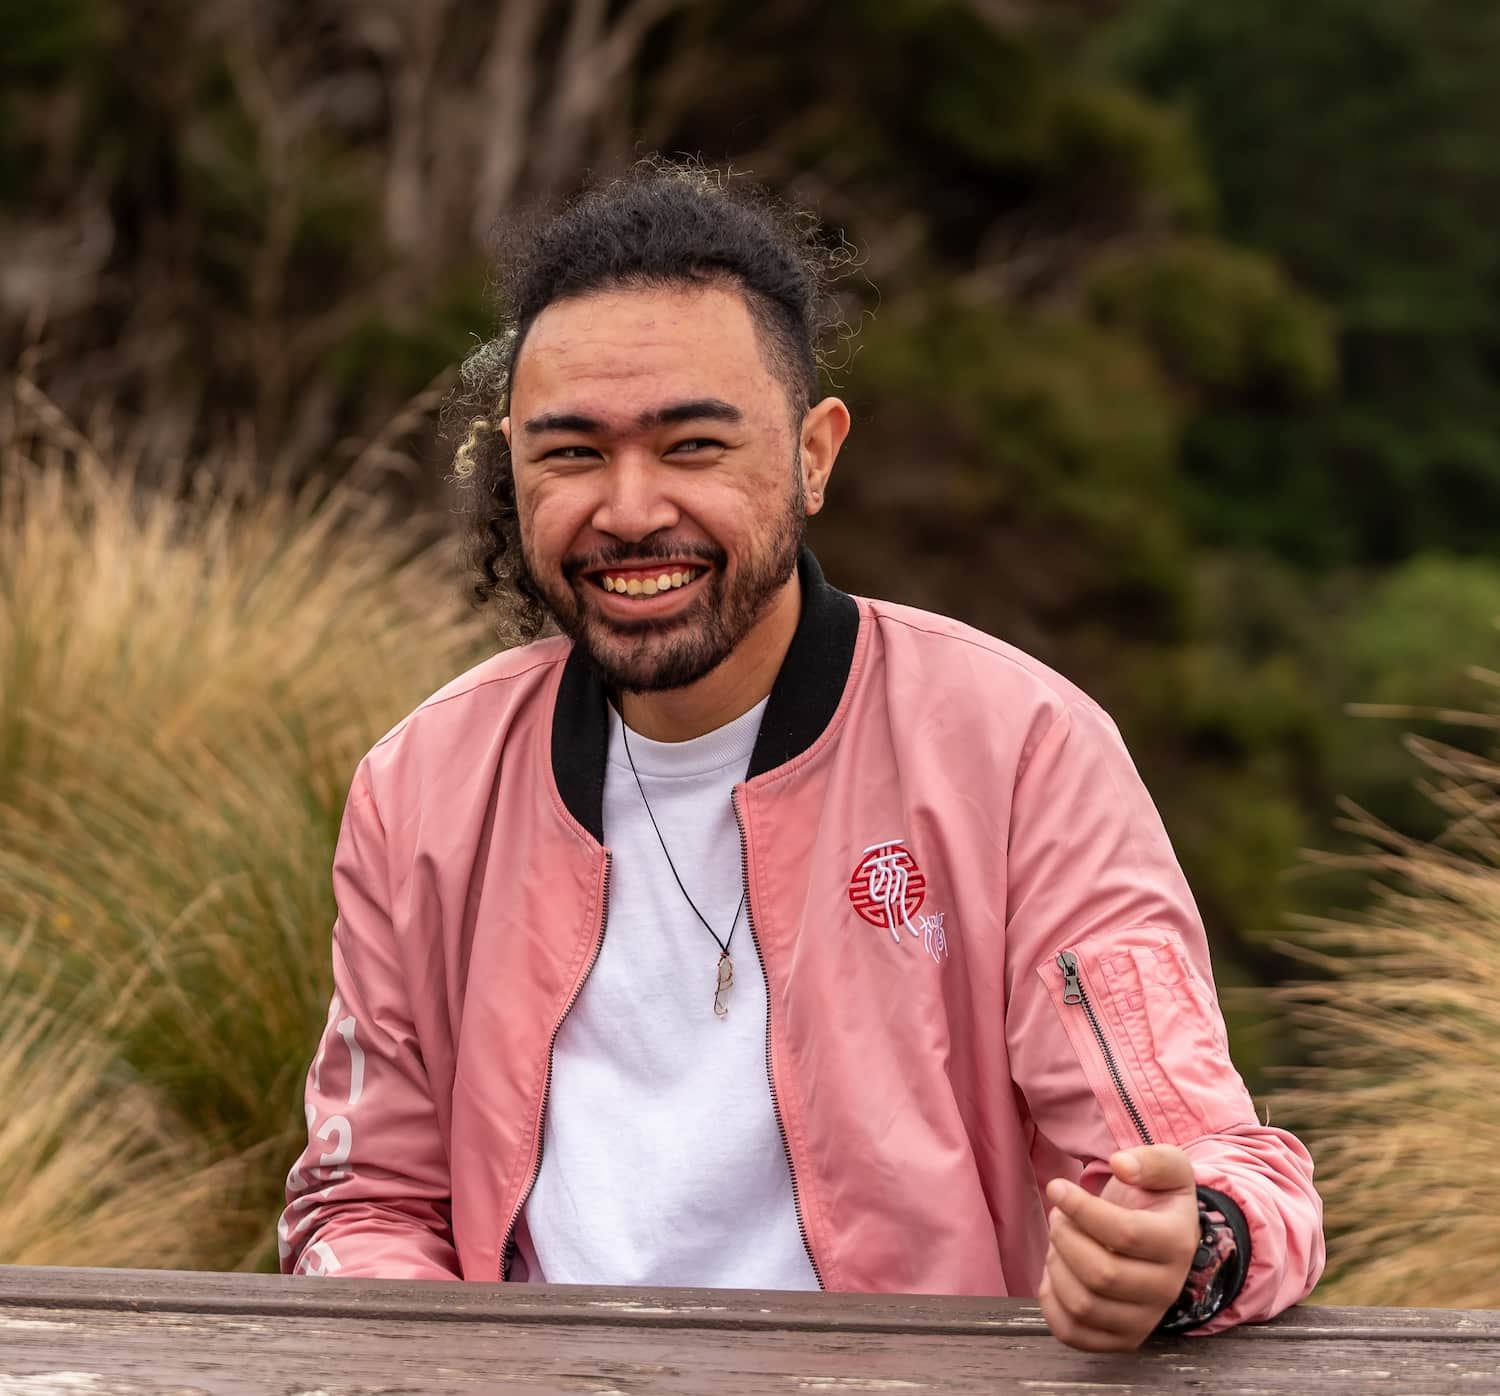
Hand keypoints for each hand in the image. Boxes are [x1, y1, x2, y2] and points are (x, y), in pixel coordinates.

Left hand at [1039, 1144, 1199, 1351]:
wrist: (1159, 1236)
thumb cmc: (1155, 1198)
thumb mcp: (1167, 1167)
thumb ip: (1150, 1160)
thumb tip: (1122, 1164)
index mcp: (1178, 1243)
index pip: (1125, 1234)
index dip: (1081, 1209)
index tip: (1056, 1187)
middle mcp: (1166, 1289)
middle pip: (1101, 1275)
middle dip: (1065, 1237)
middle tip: (1058, 1216)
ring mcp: (1144, 1320)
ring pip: (1084, 1305)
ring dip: (1057, 1266)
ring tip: (1060, 1241)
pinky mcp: (1121, 1339)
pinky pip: (1073, 1334)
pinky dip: (1051, 1302)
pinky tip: (1056, 1271)